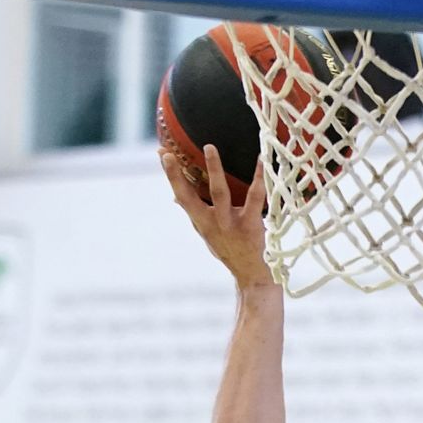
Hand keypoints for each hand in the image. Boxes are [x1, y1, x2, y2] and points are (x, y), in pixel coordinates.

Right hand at [161, 145, 276, 288]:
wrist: (251, 274)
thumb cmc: (229, 250)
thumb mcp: (207, 234)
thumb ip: (194, 214)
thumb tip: (175, 198)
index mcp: (202, 222)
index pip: (181, 195)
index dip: (171, 175)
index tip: (162, 153)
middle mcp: (212, 222)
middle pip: (190, 196)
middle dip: (177, 175)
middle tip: (170, 153)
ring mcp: (230, 223)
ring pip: (219, 192)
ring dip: (213, 169)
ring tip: (209, 148)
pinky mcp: (250, 224)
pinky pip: (255, 197)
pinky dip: (259, 178)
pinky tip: (261, 160)